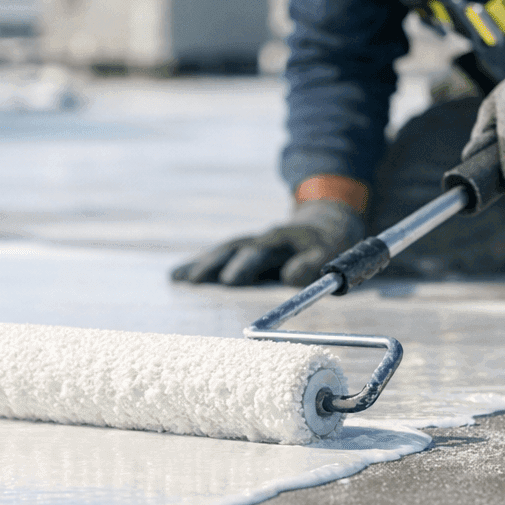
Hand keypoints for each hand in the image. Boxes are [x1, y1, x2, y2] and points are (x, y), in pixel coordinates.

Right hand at [171, 199, 363, 286]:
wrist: (323, 224)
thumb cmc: (327, 245)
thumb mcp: (328, 253)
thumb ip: (312, 265)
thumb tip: (290, 278)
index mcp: (281, 239)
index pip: (261, 252)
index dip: (245, 265)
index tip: (230, 280)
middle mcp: (261, 239)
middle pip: (235, 250)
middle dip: (216, 265)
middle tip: (197, 281)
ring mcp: (250, 244)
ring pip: (223, 252)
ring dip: (202, 265)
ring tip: (180, 278)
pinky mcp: (242, 251)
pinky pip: (218, 256)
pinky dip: (198, 265)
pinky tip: (177, 275)